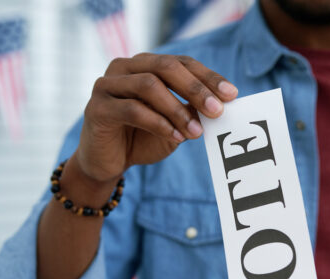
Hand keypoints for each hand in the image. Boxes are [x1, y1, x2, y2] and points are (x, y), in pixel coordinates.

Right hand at [75, 53, 237, 182]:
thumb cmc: (142, 139)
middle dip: (195, 88)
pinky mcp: (97, 108)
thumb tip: (219, 106)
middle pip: (165, 67)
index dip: (208, 77)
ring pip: (148, 86)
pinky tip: (175, 137)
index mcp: (145, 65)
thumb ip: (191, 112)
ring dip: (177, 109)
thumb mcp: (174, 125)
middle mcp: (125, 68)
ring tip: (195, 133)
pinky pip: (132, 110)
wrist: (107, 164)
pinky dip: (158, 123)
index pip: (181, 63)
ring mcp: (107, 85)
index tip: (232, 94)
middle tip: (217, 110)